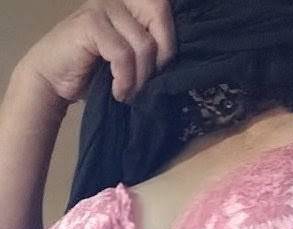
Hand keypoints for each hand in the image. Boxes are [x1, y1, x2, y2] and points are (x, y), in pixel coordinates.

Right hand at [16, 0, 176, 105]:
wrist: (52, 80)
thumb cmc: (94, 73)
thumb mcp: (131, 60)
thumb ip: (152, 51)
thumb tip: (178, 63)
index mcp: (131, 2)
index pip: (165, 9)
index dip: (169, 44)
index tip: (158, 74)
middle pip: (160, 16)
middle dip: (160, 58)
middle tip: (147, 85)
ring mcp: (103, 6)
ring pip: (144, 43)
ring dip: (141, 78)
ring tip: (129, 93)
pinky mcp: (90, 23)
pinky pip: (123, 54)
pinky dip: (125, 80)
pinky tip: (117, 92)